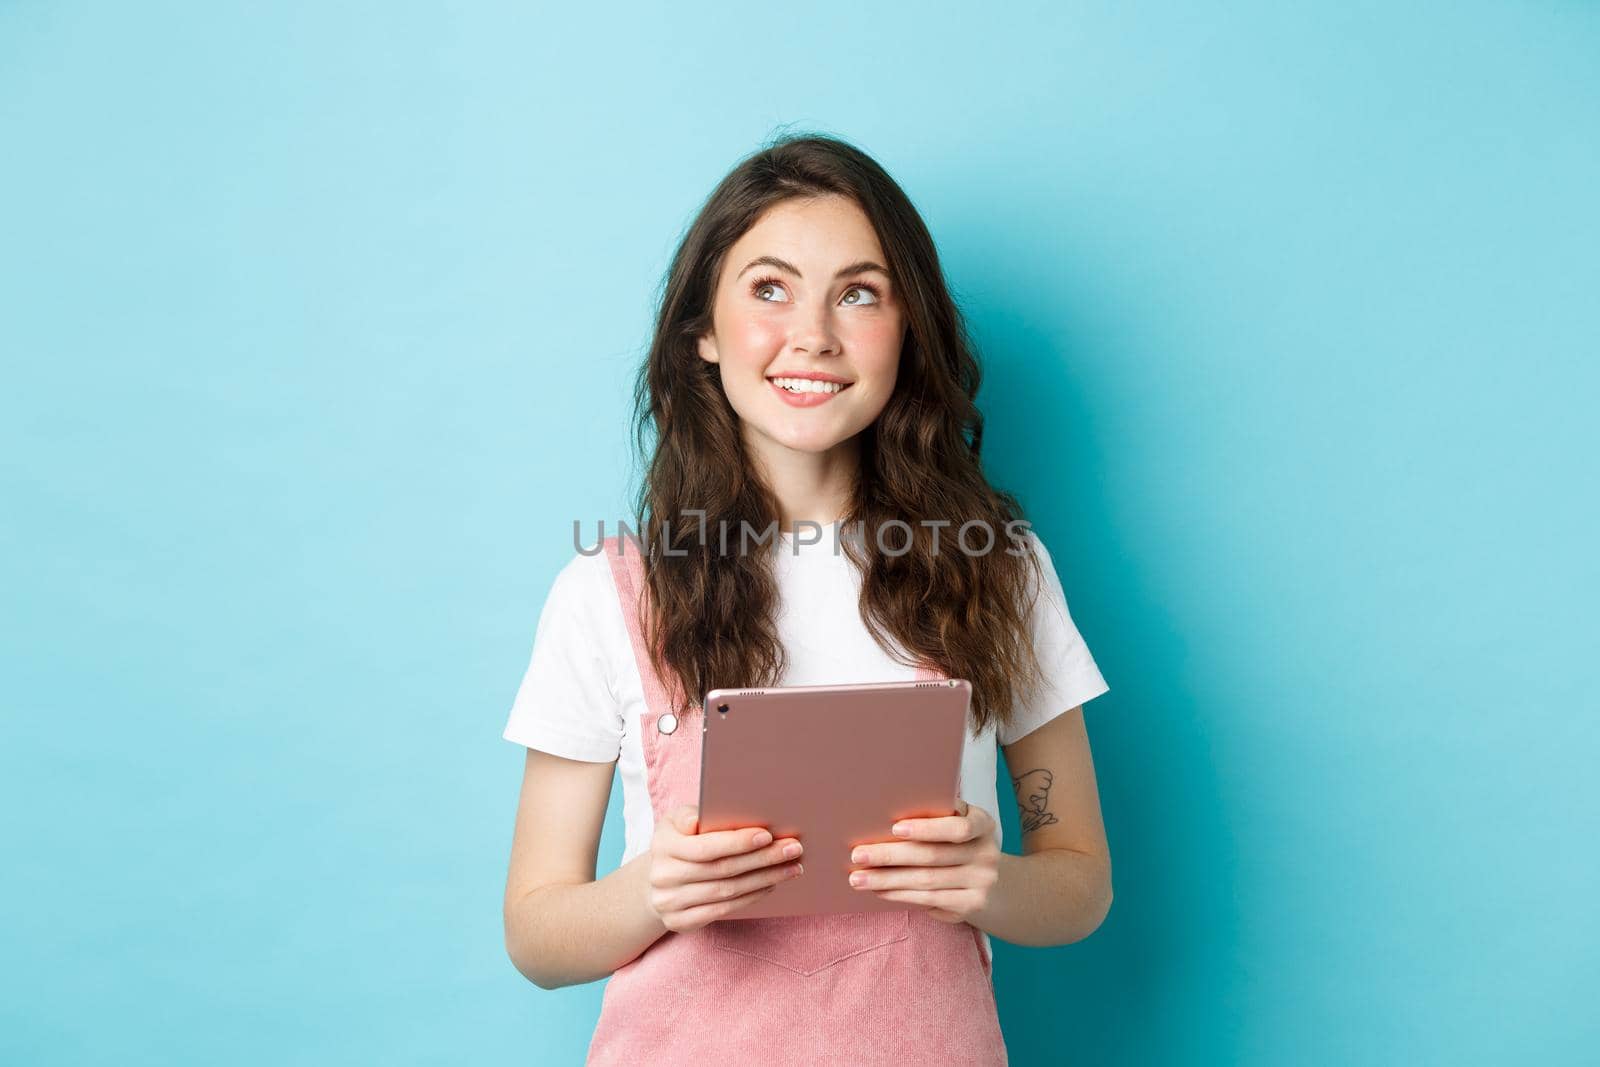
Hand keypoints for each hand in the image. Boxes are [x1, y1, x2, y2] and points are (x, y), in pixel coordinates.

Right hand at [644, 804, 804, 932]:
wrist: (657, 878)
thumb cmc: (678, 840)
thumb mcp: (677, 820)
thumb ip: (692, 815)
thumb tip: (709, 815)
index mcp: (663, 846)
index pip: (705, 847)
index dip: (738, 842)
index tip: (768, 835)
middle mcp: (663, 876)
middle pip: (722, 870)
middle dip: (762, 859)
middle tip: (793, 849)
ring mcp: (669, 903)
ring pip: (727, 892)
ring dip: (764, 879)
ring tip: (791, 867)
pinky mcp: (680, 922)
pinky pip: (723, 911)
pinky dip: (750, 897)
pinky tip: (770, 885)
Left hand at [846, 796, 998, 923]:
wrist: (992, 883)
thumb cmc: (959, 843)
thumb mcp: (956, 823)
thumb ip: (935, 815)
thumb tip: (882, 813)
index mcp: (983, 824)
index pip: (958, 827)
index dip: (927, 828)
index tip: (894, 828)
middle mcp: (987, 853)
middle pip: (932, 856)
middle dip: (890, 855)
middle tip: (858, 856)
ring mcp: (982, 882)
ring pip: (926, 881)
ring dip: (887, 880)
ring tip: (858, 878)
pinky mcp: (971, 905)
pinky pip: (929, 900)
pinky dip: (900, 895)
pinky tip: (879, 891)